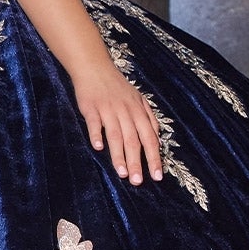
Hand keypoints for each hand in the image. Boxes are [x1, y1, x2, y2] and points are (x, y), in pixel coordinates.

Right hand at [73, 62, 162, 184]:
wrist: (95, 68)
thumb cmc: (117, 86)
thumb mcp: (138, 99)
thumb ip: (148, 118)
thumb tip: (157, 138)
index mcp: (138, 112)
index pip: (150, 138)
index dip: (154, 157)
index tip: (157, 176)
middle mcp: (126, 112)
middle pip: (133, 140)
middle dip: (137, 162)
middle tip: (138, 181)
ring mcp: (108, 109)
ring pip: (116, 135)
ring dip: (119, 155)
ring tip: (122, 174)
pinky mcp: (91, 108)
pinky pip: (95, 123)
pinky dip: (96, 134)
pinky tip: (98, 148)